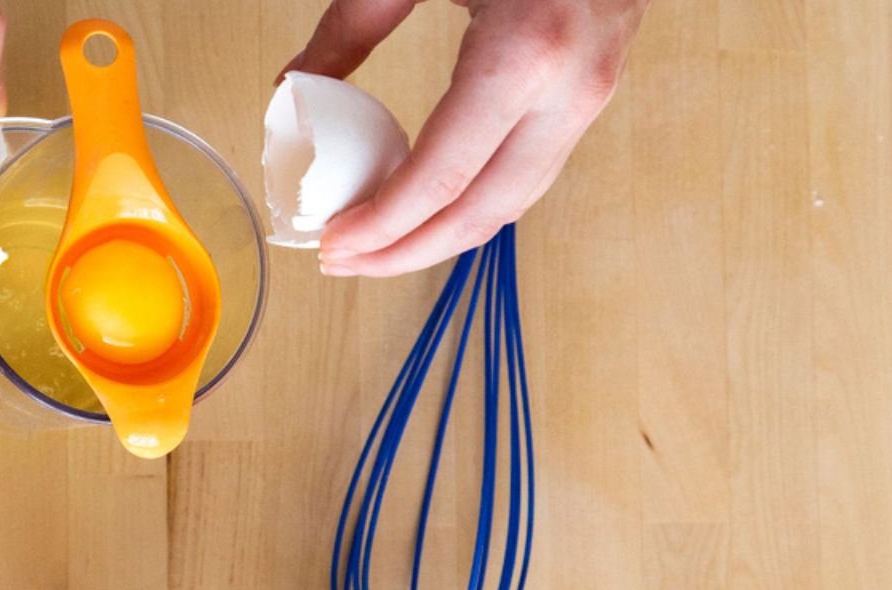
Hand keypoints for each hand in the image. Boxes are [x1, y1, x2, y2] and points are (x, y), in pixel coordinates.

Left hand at [284, 0, 647, 277]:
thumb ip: (351, 24)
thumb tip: (294, 84)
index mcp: (525, 51)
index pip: (441, 178)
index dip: (381, 226)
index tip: (332, 244)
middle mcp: (572, 85)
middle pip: (482, 213)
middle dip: (406, 253)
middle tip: (345, 263)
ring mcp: (595, 92)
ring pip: (515, 202)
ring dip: (443, 236)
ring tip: (377, 246)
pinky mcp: (597, 89)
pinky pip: (533, 170)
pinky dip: (477, 200)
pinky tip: (427, 204)